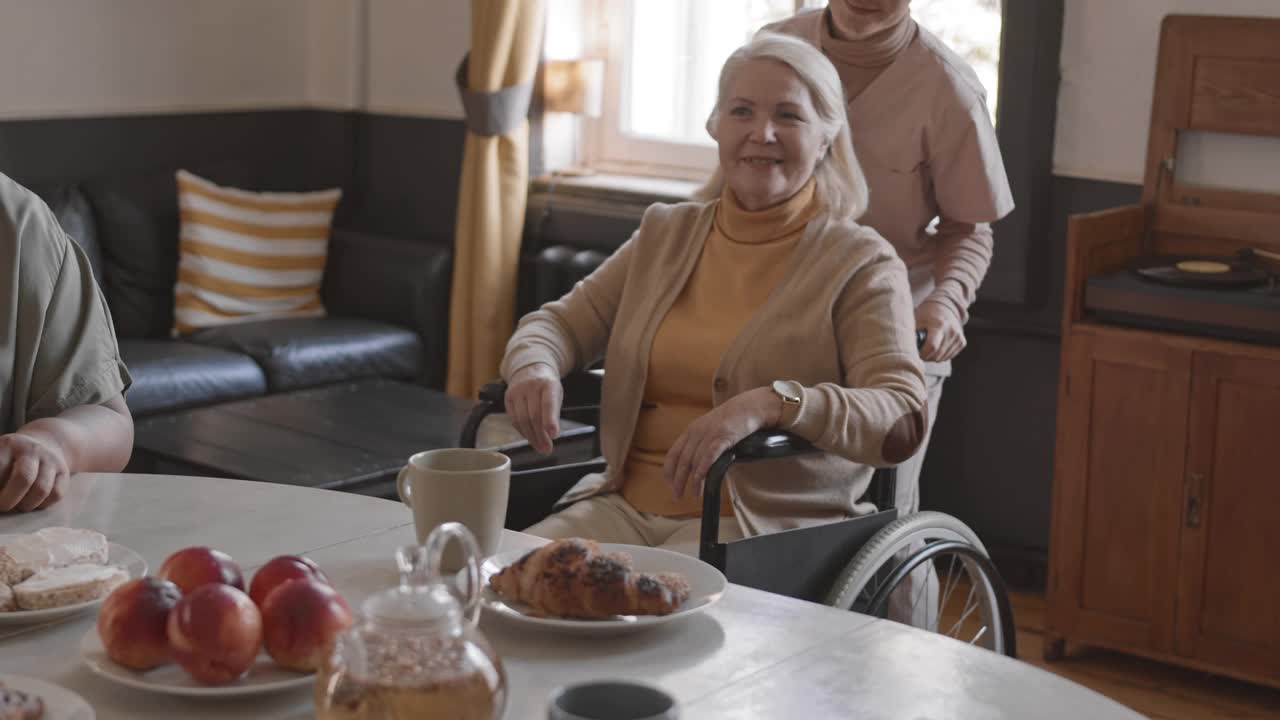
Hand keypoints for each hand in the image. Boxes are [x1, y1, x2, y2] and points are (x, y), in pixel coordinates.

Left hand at [0, 432, 69, 511]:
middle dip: (8, 500)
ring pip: (41, 490)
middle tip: (2, 506)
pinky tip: (32, 503)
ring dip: (25, 505)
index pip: (0, 469)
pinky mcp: (63, 472)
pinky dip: (42, 504)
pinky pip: (56, 494)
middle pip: (23, 478)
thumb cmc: (11, 459)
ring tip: (17, 506)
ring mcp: (51, 460)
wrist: (44, 445)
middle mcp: (32, 450)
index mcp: (9, 445)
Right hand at [505, 363, 562, 454]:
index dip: (550, 421)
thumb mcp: (556, 394)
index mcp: (548, 384)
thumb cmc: (546, 386)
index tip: (553, 435)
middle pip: (533, 415)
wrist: (530, 369)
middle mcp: (531, 386)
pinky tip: (529, 437)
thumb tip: (550, 435)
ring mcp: (517, 391)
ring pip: (522, 420)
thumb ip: (554, 413)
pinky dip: (522, 431)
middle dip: (540, 435)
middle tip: (546, 448)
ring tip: (539, 447)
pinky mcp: (508, 397)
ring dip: (531, 437)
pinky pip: (514, 419)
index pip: (548, 404)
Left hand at [663, 387, 779, 499]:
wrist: (751, 406)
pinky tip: (701, 482)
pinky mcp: (723, 437)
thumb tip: (696, 464)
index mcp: (692, 430)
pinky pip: (708, 456)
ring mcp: (709, 434)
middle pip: (682, 460)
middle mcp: (697, 432)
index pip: (674, 452)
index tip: (668, 482)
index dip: (669, 469)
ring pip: (694, 461)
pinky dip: (703, 471)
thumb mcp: (711, 427)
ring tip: (694, 493)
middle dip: (678, 480)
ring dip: (693, 480)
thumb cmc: (733, 419)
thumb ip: (702, 442)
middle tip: (677, 495)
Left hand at [916, 301, 965, 361]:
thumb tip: (905, 349)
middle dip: (926, 356)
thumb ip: (912, 334)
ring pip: (942, 358)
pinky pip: (948, 357)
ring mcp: (958, 337)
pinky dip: (940, 355)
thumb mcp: (917, 319)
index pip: (932, 347)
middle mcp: (951, 331)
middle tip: (920, 350)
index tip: (916, 352)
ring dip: (933, 357)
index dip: (922, 353)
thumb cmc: (927, 314)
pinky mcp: (962, 342)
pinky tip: (936, 346)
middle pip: (937, 355)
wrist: (946, 306)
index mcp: (939, 324)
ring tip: (927, 347)